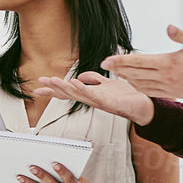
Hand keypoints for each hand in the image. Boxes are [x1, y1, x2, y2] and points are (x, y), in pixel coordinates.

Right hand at [34, 70, 154, 125]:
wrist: (145, 106)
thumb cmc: (127, 96)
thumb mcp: (108, 84)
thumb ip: (94, 79)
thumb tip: (80, 76)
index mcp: (90, 95)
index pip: (67, 92)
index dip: (52, 90)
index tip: (37, 88)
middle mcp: (92, 100)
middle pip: (68, 93)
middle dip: (53, 88)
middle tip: (40, 82)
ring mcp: (99, 101)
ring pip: (77, 94)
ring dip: (63, 87)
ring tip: (52, 81)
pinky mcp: (109, 101)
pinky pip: (93, 94)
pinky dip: (82, 88)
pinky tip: (74, 83)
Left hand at [99, 25, 182, 101]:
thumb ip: (180, 35)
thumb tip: (168, 27)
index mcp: (168, 62)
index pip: (138, 61)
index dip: (121, 60)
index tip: (107, 60)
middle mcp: (165, 76)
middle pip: (135, 73)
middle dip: (119, 68)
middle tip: (105, 65)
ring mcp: (168, 86)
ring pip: (141, 84)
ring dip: (127, 78)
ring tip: (116, 72)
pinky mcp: (173, 92)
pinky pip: (150, 91)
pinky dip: (139, 87)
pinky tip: (133, 83)